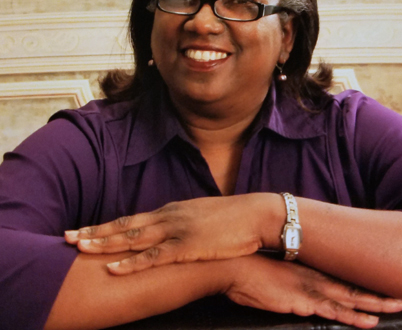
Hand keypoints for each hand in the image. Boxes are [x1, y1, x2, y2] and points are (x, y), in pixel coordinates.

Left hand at [65, 193, 284, 273]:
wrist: (256, 215)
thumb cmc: (232, 218)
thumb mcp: (201, 217)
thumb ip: (182, 224)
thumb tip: (169, 234)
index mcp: (172, 211)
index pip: (132, 219)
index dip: (106, 226)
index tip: (85, 230)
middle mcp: (169, 217)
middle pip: (125, 225)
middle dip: (95, 232)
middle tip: (67, 236)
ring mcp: (177, 230)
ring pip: (133, 238)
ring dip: (105, 243)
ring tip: (79, 247)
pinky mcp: (188, 246)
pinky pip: (154, 256)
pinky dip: (131, 263)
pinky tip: (113, 268)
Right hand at [226, 255, 401, 328]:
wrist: (235, 267)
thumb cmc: (251, 270)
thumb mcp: (274, 272)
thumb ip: (289, 279)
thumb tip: (296, 286)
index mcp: (307, 270)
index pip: (340, 279)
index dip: (361, 284)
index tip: (379, 287)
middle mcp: (312, 278)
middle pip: (350, 288)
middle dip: (376, 295)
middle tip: (401, 298)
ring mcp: (308, 289)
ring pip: (348, 298)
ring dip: (373, 305)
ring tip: (395, 307)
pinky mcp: (301, 302)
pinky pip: (332, 311)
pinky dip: (353, 317)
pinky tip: (369, 322)